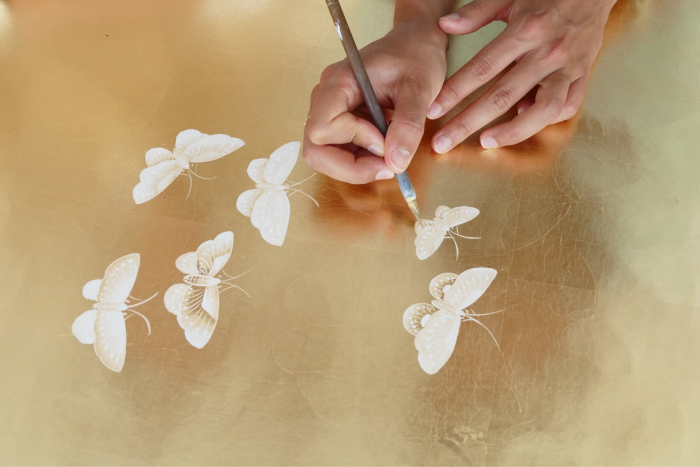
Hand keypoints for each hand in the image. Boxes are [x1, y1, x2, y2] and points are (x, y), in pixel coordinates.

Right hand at [303, 22, 447, 183]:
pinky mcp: (341, 122)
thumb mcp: (419, 89)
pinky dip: (361, 160)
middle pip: (316, 150)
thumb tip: (396, 163)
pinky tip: (385, 149)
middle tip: (386, 166)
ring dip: (357, 166)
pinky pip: (340, 152)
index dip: (354, 141)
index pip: (323, 128)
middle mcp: (327, 98)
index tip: (385, 139)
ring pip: (325, 156)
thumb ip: (408, 126)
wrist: (416, 43)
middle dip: (350, 167)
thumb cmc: (416, 56)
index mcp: (339, 83)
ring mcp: (332, 111)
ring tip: (389, 157)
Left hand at [428, 0, 616, 151]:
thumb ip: (477, 12)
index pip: (482, 69)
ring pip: (542, 111)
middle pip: (501, 97)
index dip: (455, 92)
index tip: (434, 110)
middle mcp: (547, 52)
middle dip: (468, 123)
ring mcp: (567, 67)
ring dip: (512, 132)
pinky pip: (567, 106)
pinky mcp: (583, 75)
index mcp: (525, 30)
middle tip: (444, 142)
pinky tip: (523, 119)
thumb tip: (445, 25)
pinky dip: (546, 119)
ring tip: (486, 142)